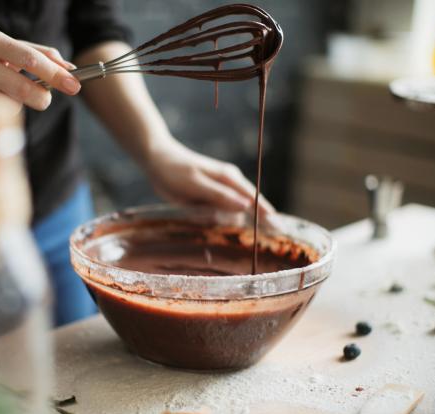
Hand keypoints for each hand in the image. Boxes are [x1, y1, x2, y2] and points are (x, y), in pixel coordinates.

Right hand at [0, 28, 80, 109]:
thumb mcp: (7, 47)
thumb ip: (39, 54)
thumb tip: (70, 69)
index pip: (29, 59)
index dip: (54, 74)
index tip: (74, 85)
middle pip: (22, 88)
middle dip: (42, 97)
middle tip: (45, 99)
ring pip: (9, 106)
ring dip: (17, 104)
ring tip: (3, 92)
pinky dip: (0, 112)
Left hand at [142, 137, 276, 218]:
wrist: (157, 159)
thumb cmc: (175, 171)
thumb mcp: (196, 185)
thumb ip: (219, 196)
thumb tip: (246, 205)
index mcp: (229, 178)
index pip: (254, 198)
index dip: (266, 214)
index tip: (278, 228)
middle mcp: (229, 184)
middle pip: (247, 207)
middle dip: (251, 222)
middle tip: (253, 234)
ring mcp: (220, 191)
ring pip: (230, 213)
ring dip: (224, 221)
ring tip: (207, 216)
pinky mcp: (209, 197)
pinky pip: (218, 212)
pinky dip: (214, 219)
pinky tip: (204, 218)